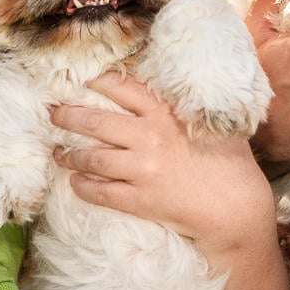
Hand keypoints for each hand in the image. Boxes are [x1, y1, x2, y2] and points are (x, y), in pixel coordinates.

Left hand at [50, 73, 289, 289]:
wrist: (236, 208)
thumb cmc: (231, 163)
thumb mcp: (214, 123)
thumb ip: (191, 107)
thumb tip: (178, 91)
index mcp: (167, 113)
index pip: (122, 88)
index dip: (96, 82)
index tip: (80, 80)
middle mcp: (150, 137)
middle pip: (96, 122)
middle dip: (69, 116)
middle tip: (53, 114)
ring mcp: (143, 170)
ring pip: (93, 157)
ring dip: (70, 154)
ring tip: (58, 151)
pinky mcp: (140, 200)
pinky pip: (101, 191)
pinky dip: (83, 186)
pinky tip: (75, 182)